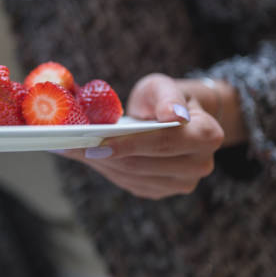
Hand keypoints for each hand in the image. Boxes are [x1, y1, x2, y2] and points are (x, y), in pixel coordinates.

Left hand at [56, 74, 223, 198]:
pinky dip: (105, 169)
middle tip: (68, 145)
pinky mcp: (161, 190)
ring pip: (131, 176)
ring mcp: (181, 183)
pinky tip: (86, 156)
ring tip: (70, 149)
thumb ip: (168, 96)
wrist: (174, 116)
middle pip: (142, 164)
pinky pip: (128, 182)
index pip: (165, 142)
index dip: (130, 144)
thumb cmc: (164, 98)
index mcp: (207, 135)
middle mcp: (199, 164)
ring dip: (99, 163)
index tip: (98, 143)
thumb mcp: (165, 85)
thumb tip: (173, 115)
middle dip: (104, 154)